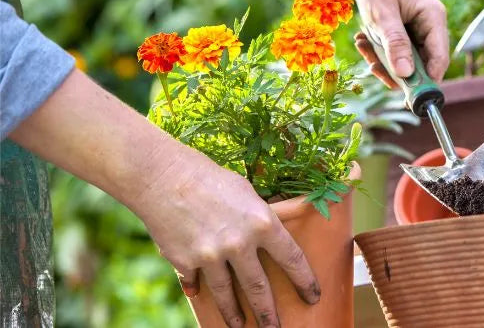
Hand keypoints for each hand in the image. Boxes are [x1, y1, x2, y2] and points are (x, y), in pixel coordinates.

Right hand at [10, 71, 318, 327]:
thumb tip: (268, 240)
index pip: (292, 259)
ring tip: (241, 326)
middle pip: (259, 288)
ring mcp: (211, 256)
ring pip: (227, 295)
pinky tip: (199, 295)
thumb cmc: (209, 178)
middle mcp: (240, 244)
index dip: (305, 281)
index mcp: (263, 223)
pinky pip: (196, 282)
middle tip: (275, 327)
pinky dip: (198, 289)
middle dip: (269, 313)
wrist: (163, 177)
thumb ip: (259, 220)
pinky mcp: (186, 263)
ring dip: (235, 315)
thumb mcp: (246, 193)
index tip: (313, 296)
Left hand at [251, 0, 449, 87]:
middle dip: (396, 69)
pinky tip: (363, 39)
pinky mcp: (402, 29)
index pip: (439, 58)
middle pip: (421, 63)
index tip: (408, 98)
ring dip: (382, 59)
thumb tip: (407, 74)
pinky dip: (377, 50)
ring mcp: (416, 27)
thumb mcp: (381, 15)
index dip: (426, 80)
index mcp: (434, 16)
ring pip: (405, 59)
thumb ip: (396, 44)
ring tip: (364, 45)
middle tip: (373, 67)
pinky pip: (394, 50)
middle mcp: (429, 23)